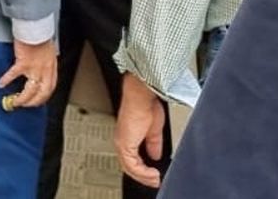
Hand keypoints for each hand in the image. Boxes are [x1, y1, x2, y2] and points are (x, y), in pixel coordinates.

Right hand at [0, 39, 56, 107]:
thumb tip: (40, 70)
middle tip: (25, 106)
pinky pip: (14, 75)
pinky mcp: (23, 62)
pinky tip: (1, 83)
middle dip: (33, 102)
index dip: (43, 97)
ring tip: (15, 102)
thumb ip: (45, 64)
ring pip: (30, 90)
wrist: (36, 27)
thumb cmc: (41, 36)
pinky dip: (6, 80)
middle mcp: (45, 70)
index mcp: (51, 68)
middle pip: (42, 94)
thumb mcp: (49, 53)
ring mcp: (35, 68)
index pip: (50, 88)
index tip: (36, 101)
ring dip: (22, 99)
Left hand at [114, 73, 165, 188]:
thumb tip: (155, 154)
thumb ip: (153, 143)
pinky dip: (143, 172)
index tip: (152, 174)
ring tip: (155, 179)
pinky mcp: (125, 144)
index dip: (142, 169)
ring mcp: (122, 143)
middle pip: (129, 166)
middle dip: (143, 176)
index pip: (131, 159)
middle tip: (155, 181)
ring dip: (143, 176)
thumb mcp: (153, 129)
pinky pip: (131, 165)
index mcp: (128, 136)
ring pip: (129, 168)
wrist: (141, 96)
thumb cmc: (145, 105)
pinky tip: (152, 173)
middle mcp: (122, 141)